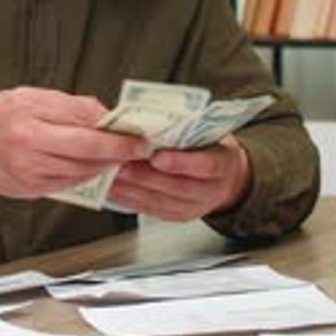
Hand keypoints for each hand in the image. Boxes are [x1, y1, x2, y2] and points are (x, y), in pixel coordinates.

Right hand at [0, 86, 149, 200]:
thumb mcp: (29, 96)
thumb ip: (67, 105)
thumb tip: (103, 114)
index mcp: (28, 115)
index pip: (82, 120)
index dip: (114, 128)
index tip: (135, 131)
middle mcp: (28, 144)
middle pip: (86, 150)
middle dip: (119, 151)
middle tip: (139, 148)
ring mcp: (30, 171)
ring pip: (82, 171)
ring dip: (105, 164)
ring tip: (118, 156)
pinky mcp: (32, 190)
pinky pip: (70, 183)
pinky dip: (86, 175)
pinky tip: (92, 166)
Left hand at [108, 133, 251, 220]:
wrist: (225, 175)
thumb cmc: (210, 144)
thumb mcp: (207, 130)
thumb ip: (184, 128)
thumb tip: (149, 119)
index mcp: (223, 163)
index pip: (205, 165)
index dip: (180, 163)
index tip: (156, 156)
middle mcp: (212, 190)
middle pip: (177, 186)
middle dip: (145, 175)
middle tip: (120, 162)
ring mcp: (194, 207)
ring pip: (160, 201)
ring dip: (132, 188)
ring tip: (110, 174)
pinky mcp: (176, 216)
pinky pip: (150, 210)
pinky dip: (129, 199)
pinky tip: (112, 189)